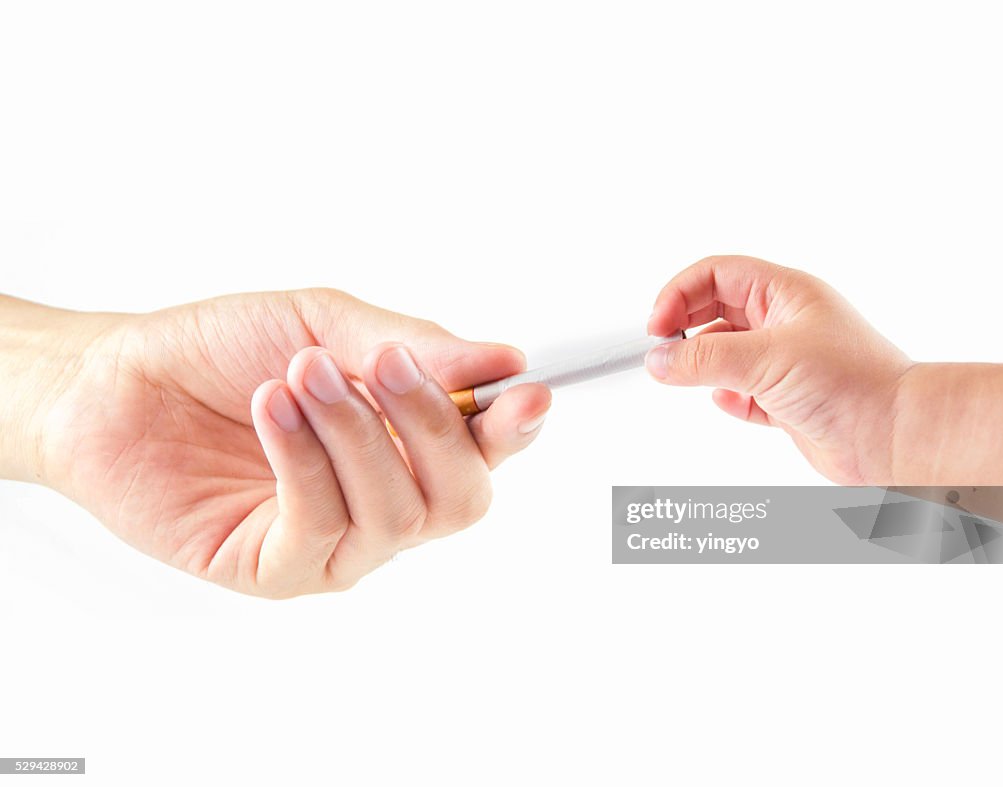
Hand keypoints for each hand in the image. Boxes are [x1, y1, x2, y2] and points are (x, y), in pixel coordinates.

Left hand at [6, 290, 549, 596]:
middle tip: (386, 363)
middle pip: (461, 498)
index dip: (514, 427)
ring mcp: (334, 543)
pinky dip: (305, 461)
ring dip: (355, 433)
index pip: (484, 452)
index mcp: (406, 442)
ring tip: (302, 372)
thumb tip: (503, 358)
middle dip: (432, 426)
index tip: (525, 391)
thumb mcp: (323, 323)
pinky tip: (273, 409)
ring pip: (395, 513)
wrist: (114, 382)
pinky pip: (321, 528)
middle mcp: (382, 500)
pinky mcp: (275, 569)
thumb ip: (412, 346)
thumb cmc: (220, 350)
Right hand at [645, 256, 912, 483]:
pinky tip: (731, 402)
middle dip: (685, 330)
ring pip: (723, 354)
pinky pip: (739, 393)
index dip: (680, 294)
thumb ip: (705, 359)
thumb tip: (660, 359)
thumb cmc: (855, 383)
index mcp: (784, 293)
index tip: (658, 326)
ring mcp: (783, 361)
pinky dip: (727, 398)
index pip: (716, 275)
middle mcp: (782, 322)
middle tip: (664, 353)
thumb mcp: (767, 360)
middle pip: (714, 311)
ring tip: (694, 381)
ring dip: (704, 367)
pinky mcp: (784, 399)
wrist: (897, 436)